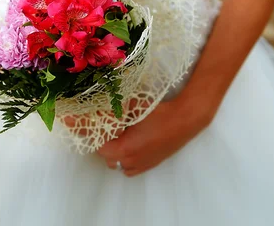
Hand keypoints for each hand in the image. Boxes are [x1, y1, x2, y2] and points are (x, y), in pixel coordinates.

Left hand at [96, 96, 210, 176]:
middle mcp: (131, 161)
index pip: (99, 147)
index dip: (92, 136)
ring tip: (118, 139)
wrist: (184, 120)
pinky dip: (127, 161)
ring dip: (115, 154)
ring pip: (119, 165)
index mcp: (124, 148)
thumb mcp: (134, 107)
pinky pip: (131, 169)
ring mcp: (142, 165)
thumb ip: (117, 109)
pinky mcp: (151, 164)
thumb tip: (102, 105)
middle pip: (107, 158)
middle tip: (105, 130)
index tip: (89, 126)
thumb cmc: (159, 113)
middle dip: (104, 144)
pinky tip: (132, 147)